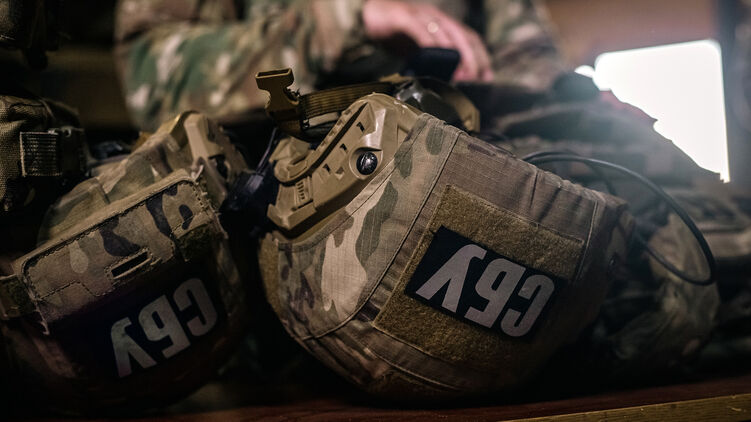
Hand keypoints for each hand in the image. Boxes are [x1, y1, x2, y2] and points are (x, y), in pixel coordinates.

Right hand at [362, 0, 492, 81]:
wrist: (369, 14)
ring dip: (455, 54)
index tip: (487, 75)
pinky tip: (435, 57)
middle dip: (473, 57)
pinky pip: (421, 30)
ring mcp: (421, 16)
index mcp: (442, 23)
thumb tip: (450, 80)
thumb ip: (433, 60)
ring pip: (445, 33)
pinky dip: (430, 44)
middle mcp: (435, 17)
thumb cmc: (395, 32)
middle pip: (461, 36)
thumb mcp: (419, 49)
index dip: (481, 56)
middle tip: (477, 77)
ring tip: (461, 72)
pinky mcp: (405, 17)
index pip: (468, 38)